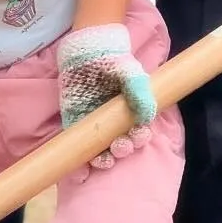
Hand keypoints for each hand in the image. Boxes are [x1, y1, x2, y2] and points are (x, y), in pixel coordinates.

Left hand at [56, 23, 156, 169]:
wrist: (88, 50)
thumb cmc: (114, 61)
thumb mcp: (130, 73)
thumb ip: (139, 91)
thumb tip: (147, 115)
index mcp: (130, 113)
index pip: (137, 133)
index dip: (138, 139)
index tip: (138, 136)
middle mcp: (112, 123)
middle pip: (120, 145)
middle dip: (121, 150)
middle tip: (120, 147)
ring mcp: (92, 124)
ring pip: (100, 150)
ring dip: (103, 160)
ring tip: (102, 160)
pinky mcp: (74, 122)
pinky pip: (76, 145)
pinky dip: (79, 161)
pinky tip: (81, 172)